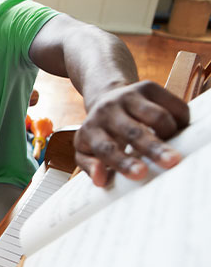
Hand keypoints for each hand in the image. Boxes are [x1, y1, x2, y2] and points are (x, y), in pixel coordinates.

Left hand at [74, 81, 188, 186]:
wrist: (105, 99)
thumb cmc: (99, 134)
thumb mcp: (85, 151)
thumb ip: (90, 167)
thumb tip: (99, 180)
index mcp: (90, 131)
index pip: (106, 148)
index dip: (123, 162)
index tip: (140, 174)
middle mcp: (107, 111)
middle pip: (133, 132)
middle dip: (153, 148)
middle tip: (172, 161)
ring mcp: (127, 96)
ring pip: (156, 115)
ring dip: (170, 133)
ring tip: (174, 148)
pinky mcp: (147, 86)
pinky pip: (172, 104)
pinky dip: (180, 119)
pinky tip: (177, 131)